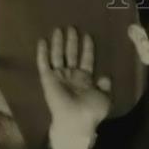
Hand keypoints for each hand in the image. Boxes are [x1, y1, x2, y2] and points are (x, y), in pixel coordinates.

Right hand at [36, 26, 112, 143]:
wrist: (76, 121)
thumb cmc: (92, 111)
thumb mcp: (105, 98)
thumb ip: (105, 87)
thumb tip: (106, 76)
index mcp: (85, 80)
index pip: (86, 60)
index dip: (87, 49)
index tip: (88, 36)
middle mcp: (72, 76)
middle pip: (71, 54)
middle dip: (72, 42)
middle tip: (72, 27)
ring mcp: (59, 77)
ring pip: (58, 56)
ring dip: (59, 43)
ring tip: (59, 29)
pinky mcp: (48, 79)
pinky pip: (44, 64)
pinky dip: (42, 53)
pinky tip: (42, 41)